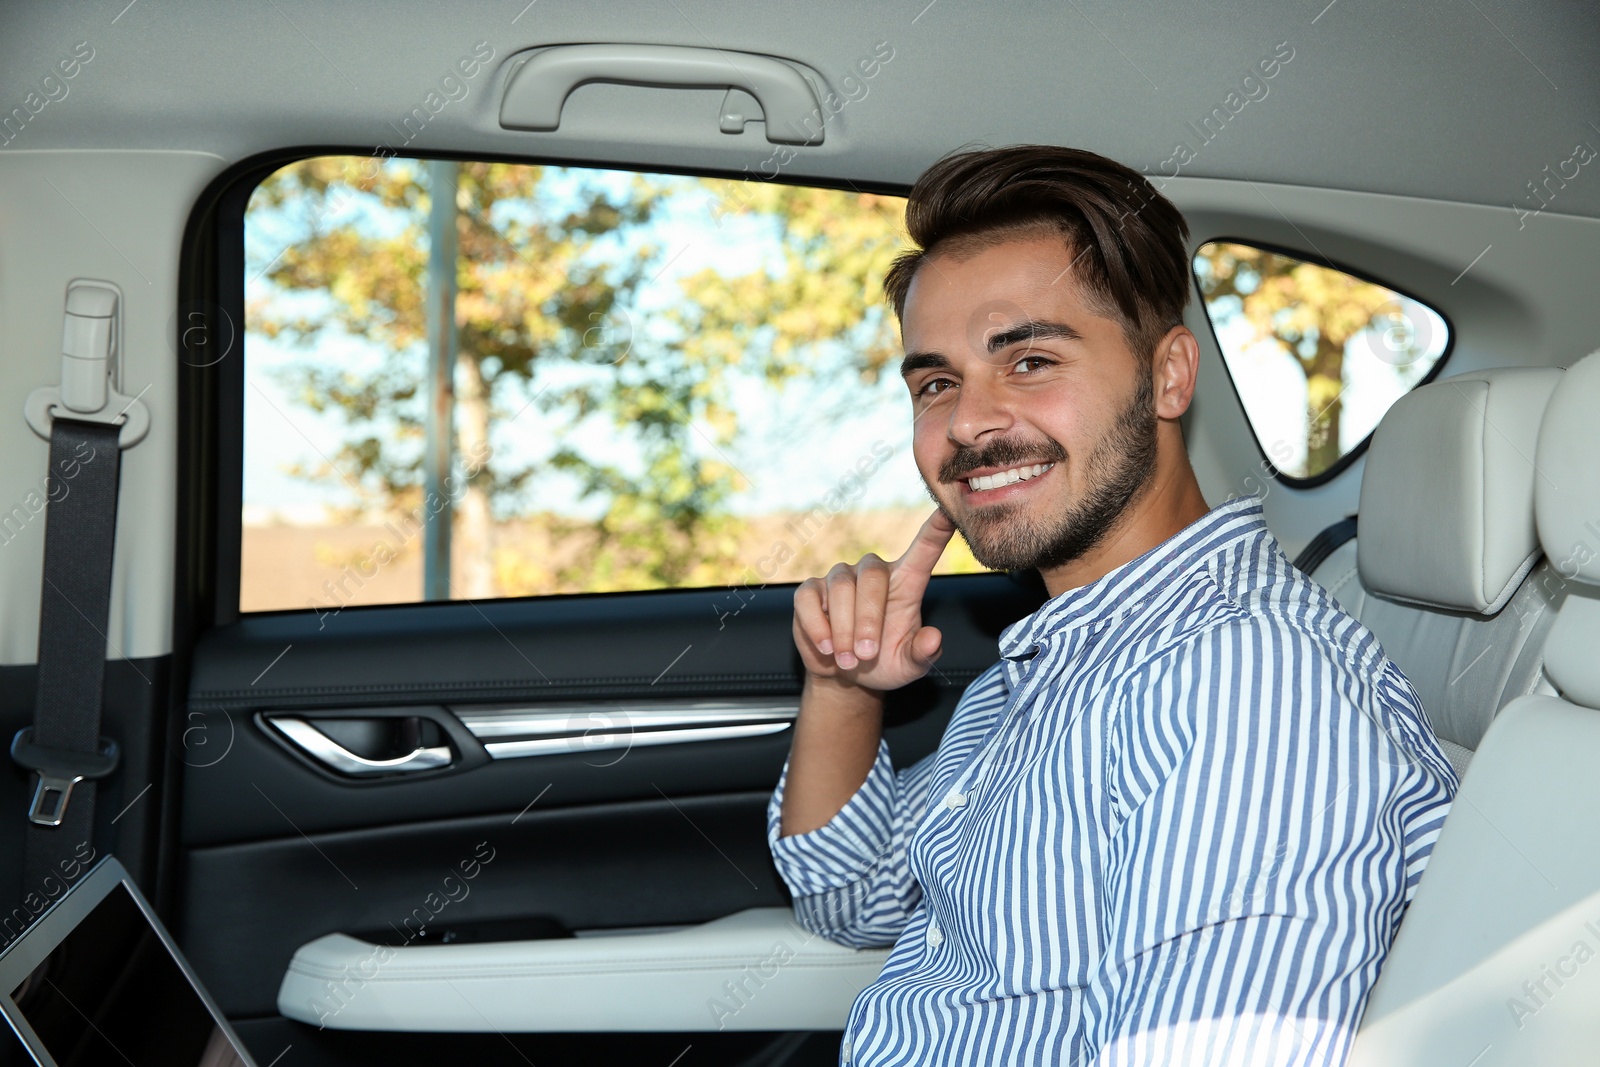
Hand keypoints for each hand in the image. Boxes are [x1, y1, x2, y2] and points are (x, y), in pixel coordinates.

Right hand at [791, 509, 956, 691]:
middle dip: (869, 620)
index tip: (949, 512)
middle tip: (868, 655)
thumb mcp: (907, 665)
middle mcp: (873, 572)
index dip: (936, 528)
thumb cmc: (883, 663)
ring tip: (849, 660)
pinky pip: (810, 600)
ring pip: (841, 588)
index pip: (924, 548)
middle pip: (873, 575)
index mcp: (906, 582)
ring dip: (844, 629)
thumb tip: (933, 638)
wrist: (845, 676)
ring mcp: (840, 579)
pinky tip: (827, 648)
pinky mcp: (810, 592)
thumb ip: (922, 654)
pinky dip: (818, 628)